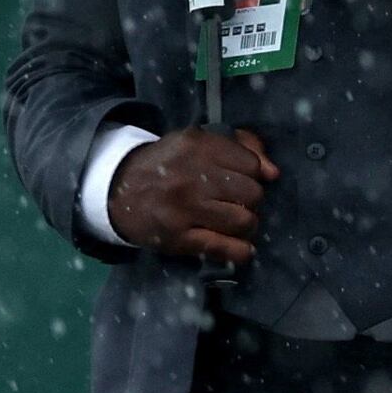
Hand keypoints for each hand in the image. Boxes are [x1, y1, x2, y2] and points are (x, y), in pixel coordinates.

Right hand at [109, 127, 278, 265]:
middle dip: (250, 200)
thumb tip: (274, 172)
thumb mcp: (197, 142)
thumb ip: (240, 146)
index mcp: (197, 146)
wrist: (117, 190)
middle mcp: (191, 176)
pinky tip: (241, 248)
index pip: (251, 165)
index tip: (241, 179)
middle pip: (252, 194)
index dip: (253, 174)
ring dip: (246, 225)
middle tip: (235, 202)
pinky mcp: (178, 237)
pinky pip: (223, 248)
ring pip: (243, 221)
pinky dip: (240, 251)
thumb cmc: (167, 165)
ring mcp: (184, 209)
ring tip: (235, 223)